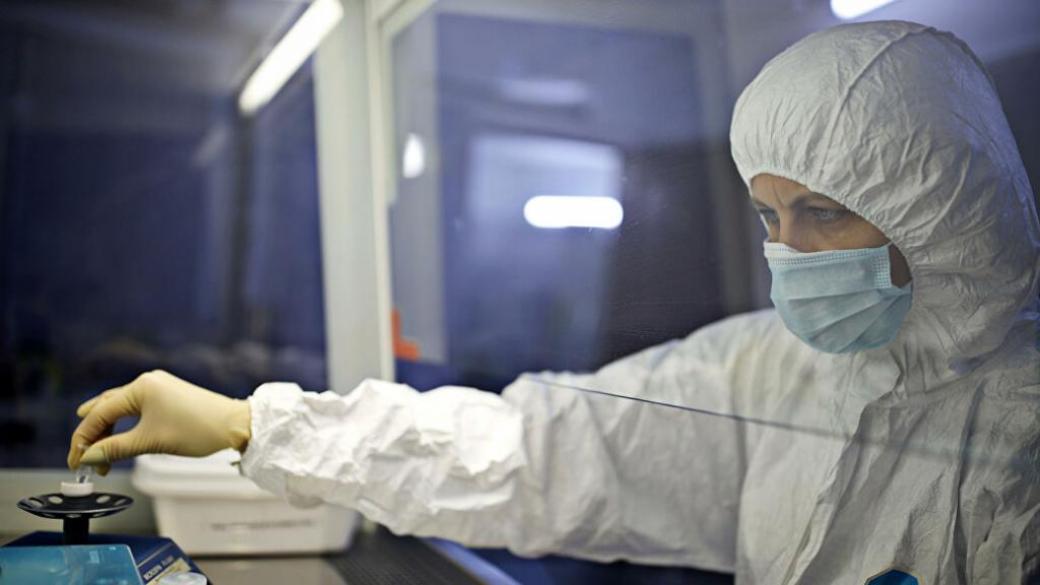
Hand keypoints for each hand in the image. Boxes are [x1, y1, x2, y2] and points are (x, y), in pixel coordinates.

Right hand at [67, 370, 251, 474]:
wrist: (234, 425)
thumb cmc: (198, 429)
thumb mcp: (151, 441)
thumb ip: (115, 449)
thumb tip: (88, 456)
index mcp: (141, 387)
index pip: (100, 413)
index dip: (84, 439)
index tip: (76, 461)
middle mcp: (147, 382)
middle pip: (107, 408)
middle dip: (93, 435)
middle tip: (83, 459)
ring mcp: (159, 388)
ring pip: (121, 410)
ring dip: (109, 433)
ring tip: (99, 456)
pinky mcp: (168, 397)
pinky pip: (136, 411)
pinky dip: (125, 428)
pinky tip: (117, 440)